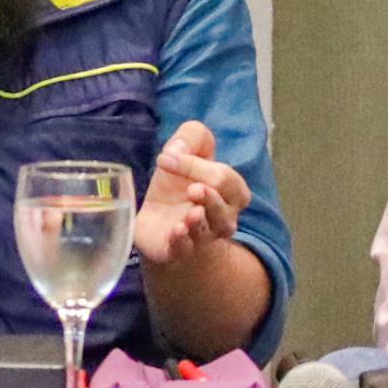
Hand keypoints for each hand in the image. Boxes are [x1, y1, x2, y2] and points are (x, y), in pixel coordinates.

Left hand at [131, 119, 247, 268]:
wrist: (156, 221)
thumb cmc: (178, 185)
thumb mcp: (184, 151)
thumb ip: (191, 137)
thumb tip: (178, 149)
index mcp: (231, 192)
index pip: (223, 178)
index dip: (196, 166)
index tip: (166, 157)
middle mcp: (222, 219)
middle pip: (224, 208)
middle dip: (210, 196)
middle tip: (192, 188)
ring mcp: (200, 238)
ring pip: (208, 233)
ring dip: (200, 222)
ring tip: (191, 213)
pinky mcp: (177, 251)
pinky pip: (184, 250)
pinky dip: (181, 241)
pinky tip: (176, 230)